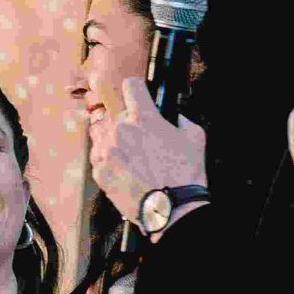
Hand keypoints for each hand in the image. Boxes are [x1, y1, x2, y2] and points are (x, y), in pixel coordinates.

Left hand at [87, 78, 206, 222]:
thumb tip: (172, 115)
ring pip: (101, 132)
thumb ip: (179, 118)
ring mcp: (106, 151)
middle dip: (125, 120)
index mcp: (143, 117)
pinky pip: (98, 157)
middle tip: (138, 137)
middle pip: (114, 112)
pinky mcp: (99, 171)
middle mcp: (120, 129)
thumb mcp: (194, 137)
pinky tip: (124, 170)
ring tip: (129, 155)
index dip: (136, 90)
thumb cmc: (185, 174)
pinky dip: (108, 160)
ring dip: (112, 138)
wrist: (172, 209)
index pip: (130, 85)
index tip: (137, 97)